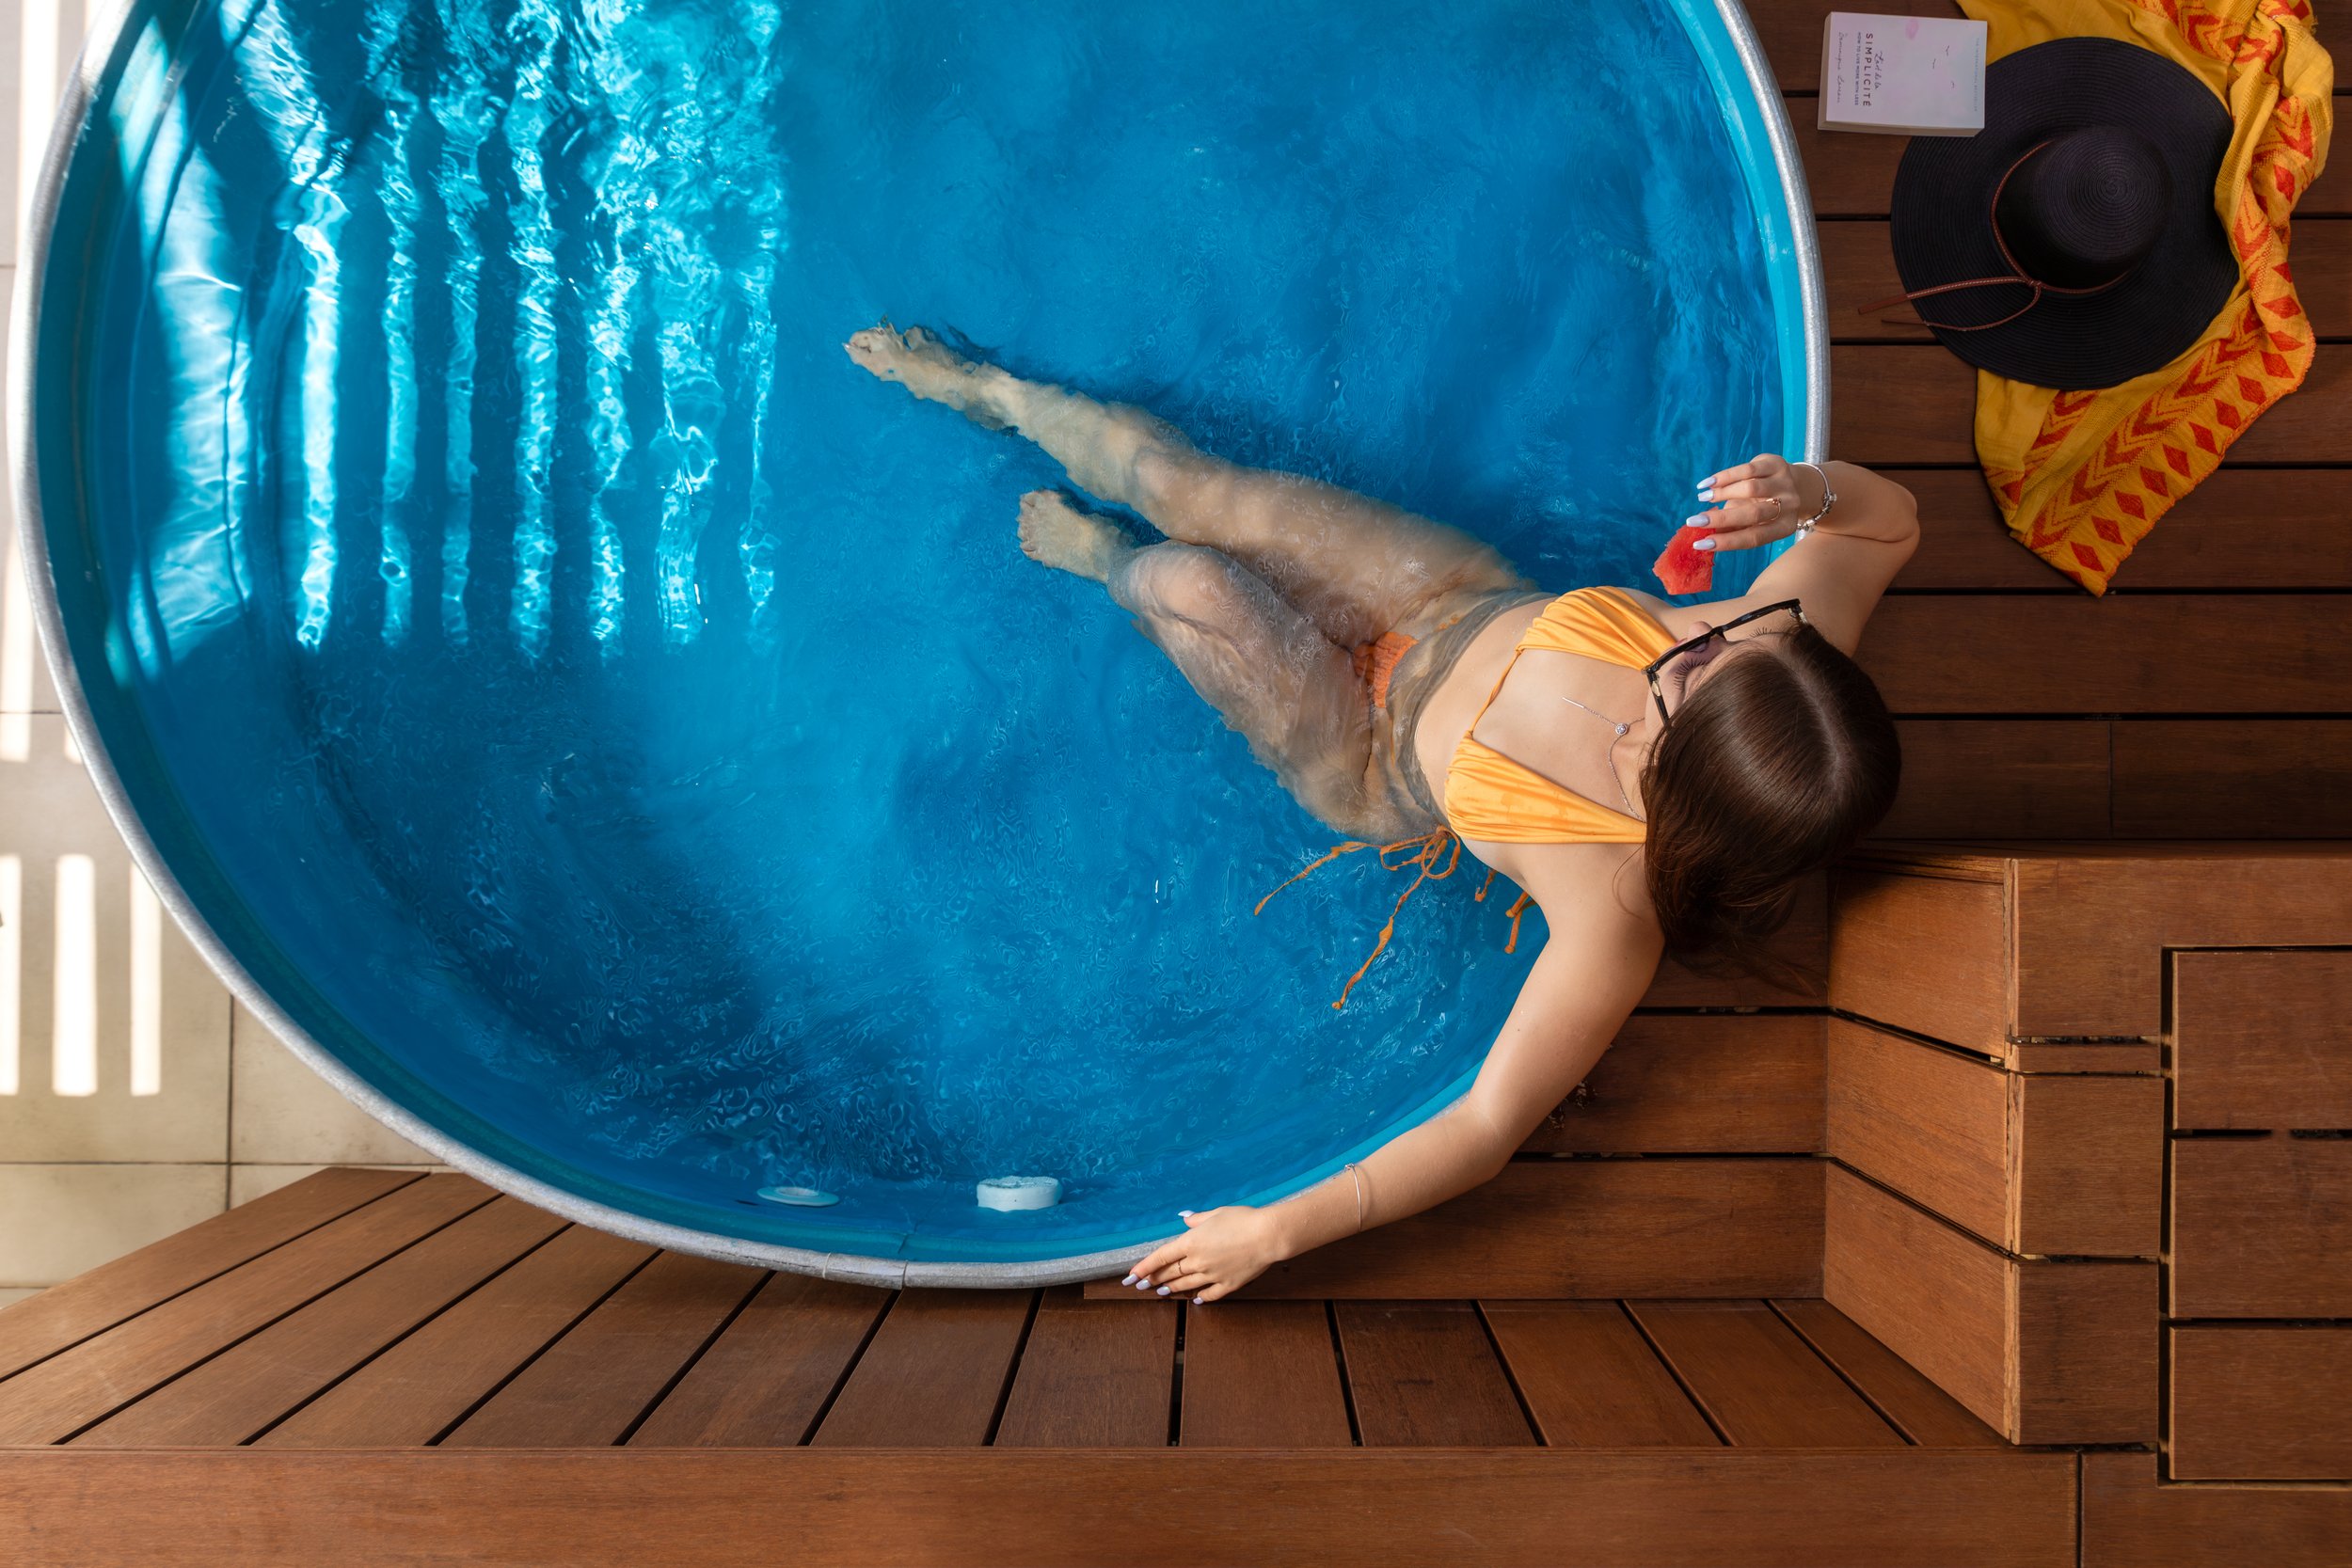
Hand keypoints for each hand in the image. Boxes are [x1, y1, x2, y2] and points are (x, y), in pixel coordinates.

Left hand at [1118, 1205, 1287, 1302]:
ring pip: (1186, 1285)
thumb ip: (1198, 1220)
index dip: (1145, 1267)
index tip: (1132, 1276)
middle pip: (1171, 1273)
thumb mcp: (1217, 1213)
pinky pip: (1209, 1294)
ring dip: (1172, 1289)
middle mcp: (1197, 1261)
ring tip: (1162, 1292)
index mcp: (1192, 1242)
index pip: (1161, 1257)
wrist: (1268, 1236)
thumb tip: (1187, 1221)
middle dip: (1155, 1279)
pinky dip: (1200, 1298)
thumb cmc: (1243, 1219)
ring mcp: (1212, 1275)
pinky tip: (1194, 1300)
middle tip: (1143, 1285)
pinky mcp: (1228, 1285)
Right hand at [1688, 454, 1821, 553]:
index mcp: (1784, 527)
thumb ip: (1733, 529)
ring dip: (1722, 494)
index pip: (1754, 537)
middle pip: (1753, 513)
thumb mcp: (1754, 522)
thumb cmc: (1766, 508)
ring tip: (1703, 498)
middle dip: (1721, 518)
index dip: (1727, 541)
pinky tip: (1708, 483)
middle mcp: (1789, 506)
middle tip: (1694, 521)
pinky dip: (1725, 476)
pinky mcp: (1776, 464)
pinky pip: (1748, 469)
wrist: (1797, 484)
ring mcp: (1784, 483)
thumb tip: (1703, 537)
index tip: (1700, 544)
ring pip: (1750, 488)